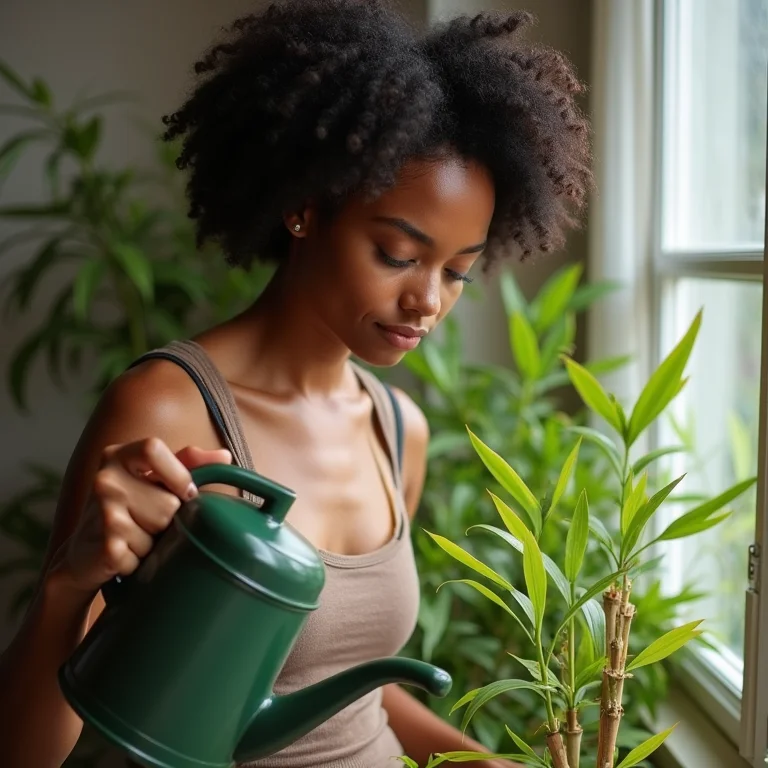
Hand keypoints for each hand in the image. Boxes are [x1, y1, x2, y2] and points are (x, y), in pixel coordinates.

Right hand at [57, 440, 231, 593]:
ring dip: (155, 542)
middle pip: (168, 502)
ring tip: (136, 537)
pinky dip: (143, 560)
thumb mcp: (154, 480)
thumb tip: (225, 456)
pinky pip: (147, 554)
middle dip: (167, 519)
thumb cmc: (129, 511)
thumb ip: (188, 463)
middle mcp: (104, 479)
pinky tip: (127, 555)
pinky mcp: (105, 546)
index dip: (176, 474)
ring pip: (160, 529)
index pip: (153, 449)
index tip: (184, 493)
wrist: (85, 555)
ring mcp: (101, 513)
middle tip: (146, 521)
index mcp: (118, 455)